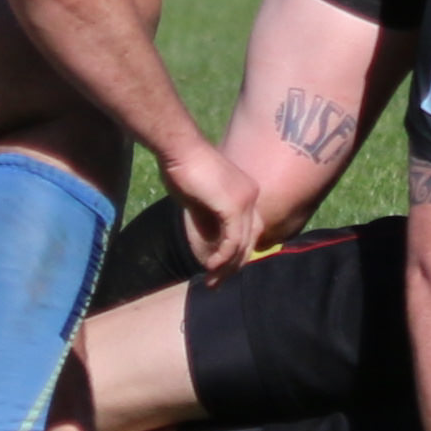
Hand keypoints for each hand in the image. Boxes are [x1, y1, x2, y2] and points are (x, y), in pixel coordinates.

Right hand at [160, 138, 262, 280]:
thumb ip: (209, 221)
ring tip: (211, 281)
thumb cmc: (182, 167)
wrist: (178, 148)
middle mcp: (252, 195)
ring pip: (241, 244)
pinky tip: (211, 267)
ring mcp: (246, 200)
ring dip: (226, 267)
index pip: (248, 230)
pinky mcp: (234, 206)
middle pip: (249, 240)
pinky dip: (222, 257)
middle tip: (215, 283)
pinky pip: (232, 240)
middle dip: (233, 265)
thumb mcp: (199, 200)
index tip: (220, 268)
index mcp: (246, 192)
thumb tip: (212, 247)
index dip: (236, 252)